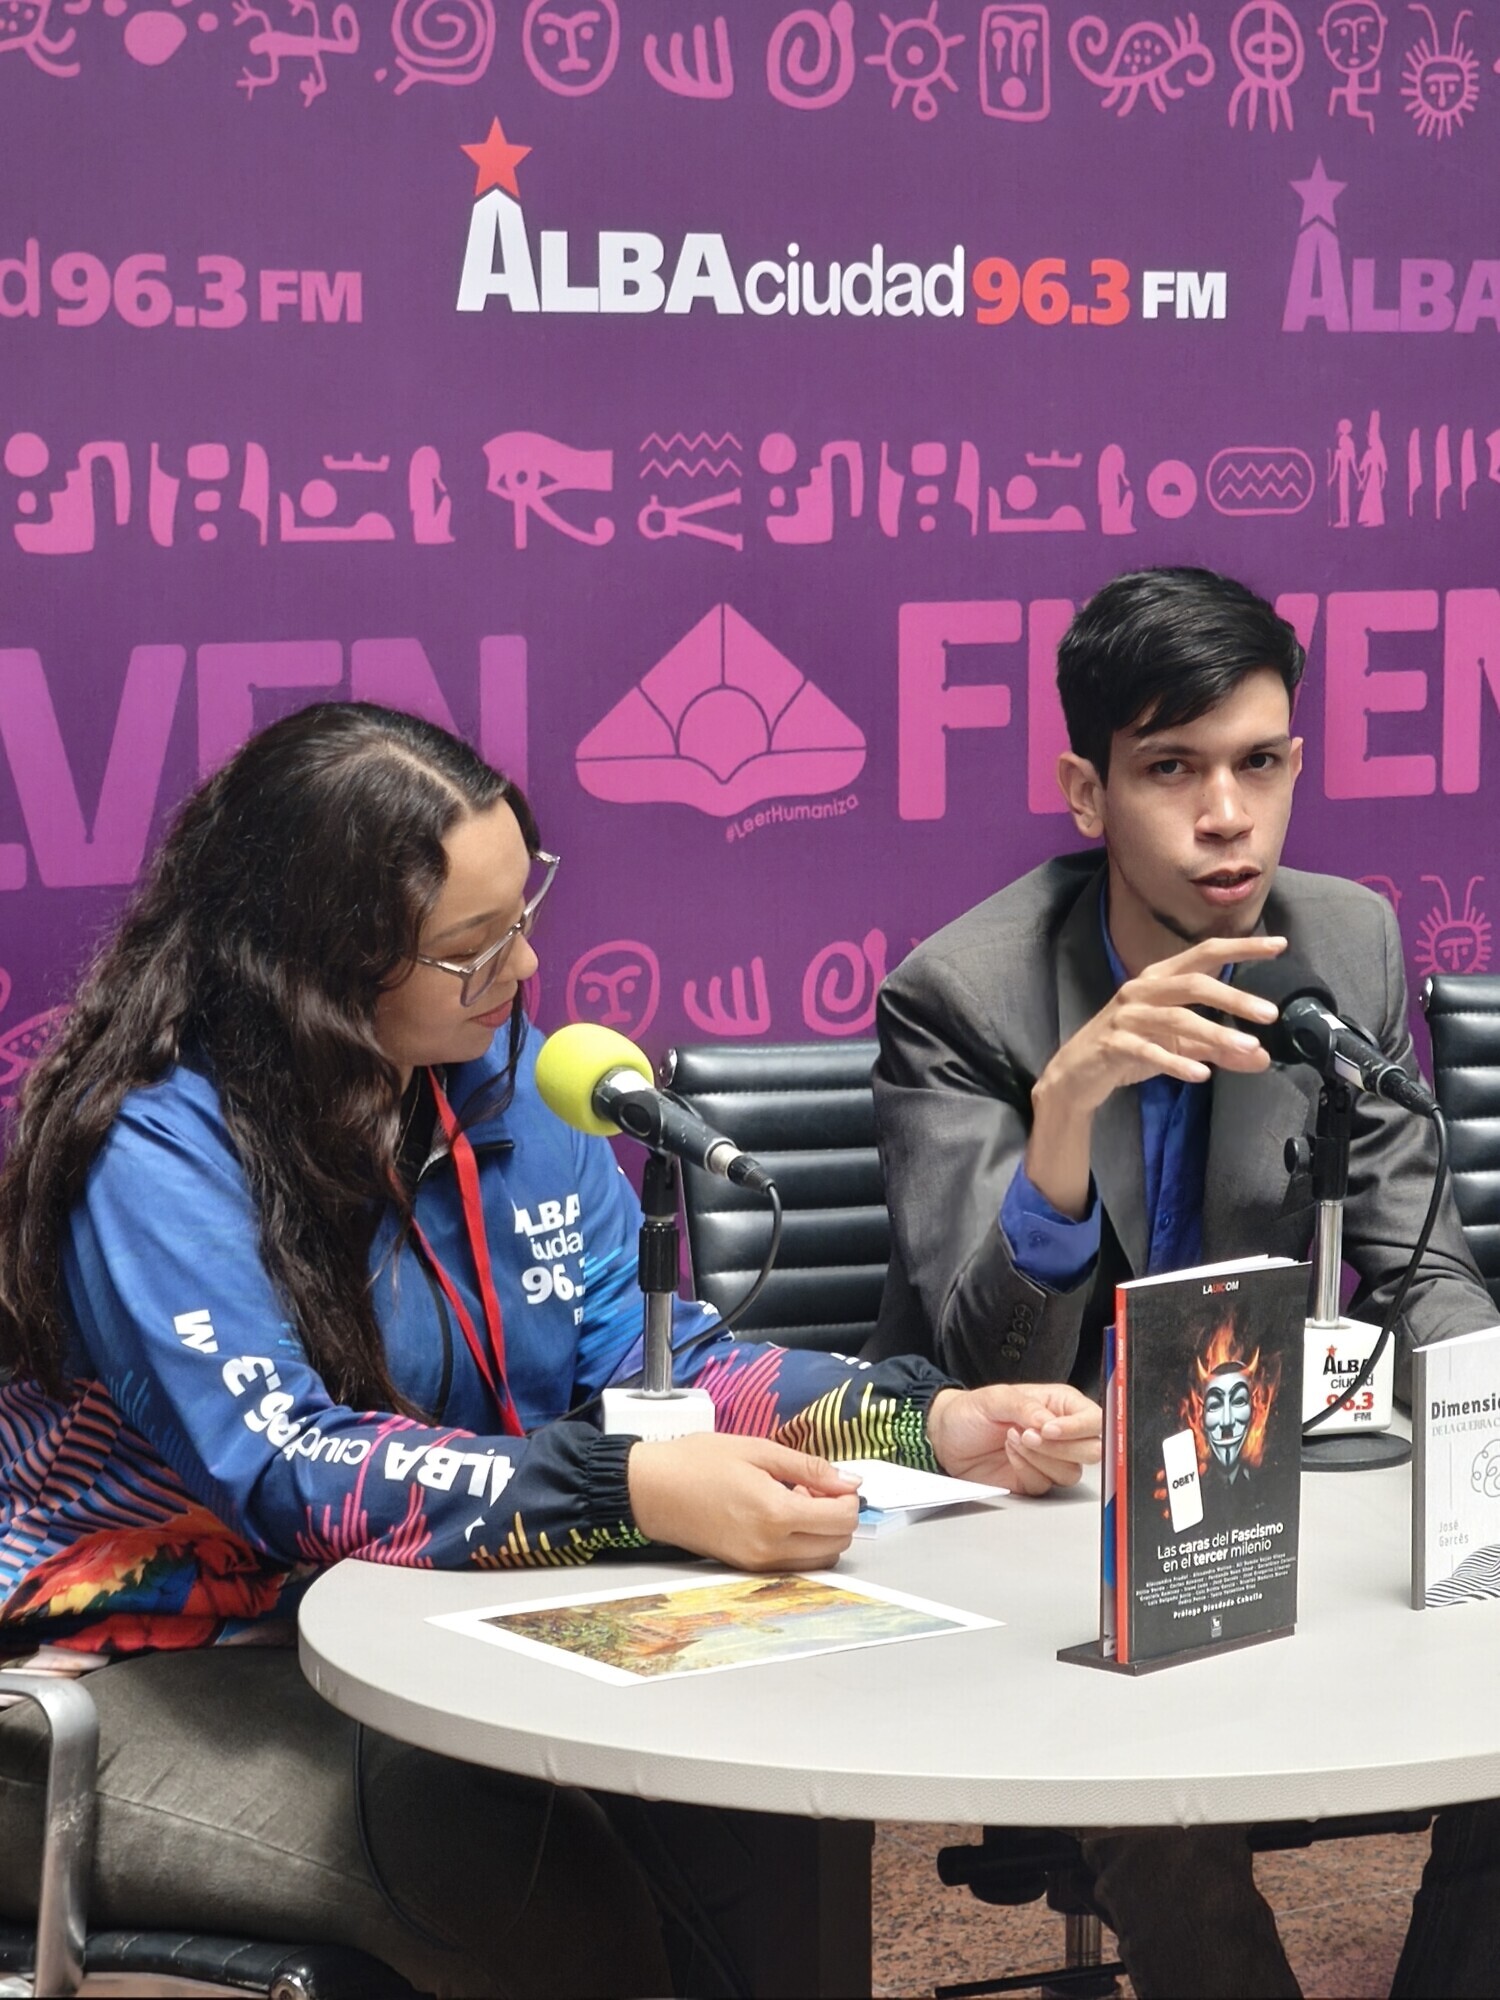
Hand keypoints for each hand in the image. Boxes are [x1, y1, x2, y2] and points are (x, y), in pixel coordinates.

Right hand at [626, 1432, 860, 1570]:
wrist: (650, 1490)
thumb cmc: (696, 1463)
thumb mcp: (758, 1450)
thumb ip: (809, 1468)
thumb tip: (849, 1481)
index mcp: (776, 1514)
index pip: (842, 1519)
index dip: (848, 1498)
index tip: (835, 1481)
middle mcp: (770, 1547)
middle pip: (836, 1544)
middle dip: (838, 1516)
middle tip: (814, 1488)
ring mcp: (758, 1562)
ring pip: (819, 1560)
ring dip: (821, 1533)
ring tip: (795, 1500)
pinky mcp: (746, 1568)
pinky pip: (792, 1563)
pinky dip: (800, 1543)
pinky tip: (778, 1515)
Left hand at [926, 1383, 1101, 1496]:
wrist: (946, 1438)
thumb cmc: (971, 1411)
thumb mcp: (995, 1398)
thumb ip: (1025, 1407)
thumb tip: (1050, 1422)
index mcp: (1060, 1406)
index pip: (1093, 1420)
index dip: (1078, 1428)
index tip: (1049, 1430)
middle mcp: (1062, 1433)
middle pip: (1091, 1451)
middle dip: (1059, 1447)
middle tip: (1028, 1435)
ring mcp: (1050, 1459)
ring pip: (1071, 1472)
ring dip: (1039, 1459)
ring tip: (1012, 1440)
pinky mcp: (1035, 1480)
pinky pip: (1045, 1485)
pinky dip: (1026, 1471)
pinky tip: (1009, 1454)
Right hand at [1026, 934, 1286, 1216]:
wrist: (1076, 1074)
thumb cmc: (1130, 1048)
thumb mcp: (1180, 1046)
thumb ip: (1219, 1049)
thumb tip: (1261, 1056)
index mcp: (1159, 979)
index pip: (1204, 954)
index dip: (1241, 947)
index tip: (1278, 945)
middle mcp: (1142, 989)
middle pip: (1193, 983)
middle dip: (1234, 997)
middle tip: (1271, 1014)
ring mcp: (1125, 1016)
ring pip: (1175, 1018)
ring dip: (1215, 1033)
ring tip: (1248, 1048)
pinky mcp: (1112, 1044)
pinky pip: (1147, 1050)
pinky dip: (1176, 1062)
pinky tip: (1201, 1076)